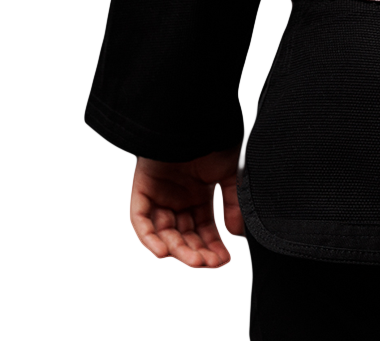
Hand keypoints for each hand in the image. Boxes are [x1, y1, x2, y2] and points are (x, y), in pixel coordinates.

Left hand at [128, 142, 244, 269]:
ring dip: (177, 249)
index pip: (203, 229)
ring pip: (164, 232)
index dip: (212, 247)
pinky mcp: (142, 189)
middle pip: (184, 235)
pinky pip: (141, 220)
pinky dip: (149, 237)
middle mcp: (178, 197)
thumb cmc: (215, 135)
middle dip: (196, 252)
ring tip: (193, 259)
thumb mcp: (232, 172)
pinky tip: (164, 251)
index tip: (223, 260)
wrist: (194, 116)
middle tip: (207, 263)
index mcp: (199, 193)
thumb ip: (234, 203)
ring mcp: (159, 194)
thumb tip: (237, 234)